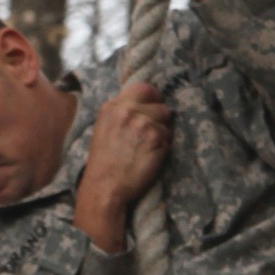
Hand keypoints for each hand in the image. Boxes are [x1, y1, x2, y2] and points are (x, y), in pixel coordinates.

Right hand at [74, 80, 170, 251]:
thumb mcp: (105, 129)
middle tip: (151, 134)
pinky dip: (164, 148)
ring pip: (167, 121)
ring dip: (162, 134)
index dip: (153, 98)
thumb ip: (122, 113)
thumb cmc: (104, 164)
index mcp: (112, 107)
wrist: (105, 187)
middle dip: (160, 118)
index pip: (143, 88)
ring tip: (147, 149)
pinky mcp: (156, 137)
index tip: (154, 108)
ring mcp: (143, 123)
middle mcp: (128, 111)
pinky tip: (149, 158)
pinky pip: (169, 138)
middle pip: (160, 105)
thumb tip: (145, 104)